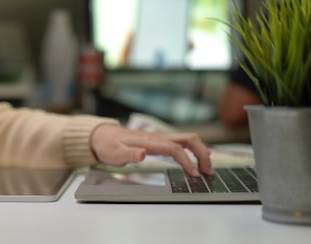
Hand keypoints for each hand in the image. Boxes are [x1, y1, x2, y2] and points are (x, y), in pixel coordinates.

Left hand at [90, 124, 212, 176]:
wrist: (102, 136)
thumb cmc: (108, 145)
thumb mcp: (115, 153)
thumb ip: (130, 154)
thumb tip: (143, 154)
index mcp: (150, 141)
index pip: (175, 149)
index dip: (187, 161)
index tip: (194, 174)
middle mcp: (158, 137)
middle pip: (189, 139)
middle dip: (202, 154)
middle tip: (208, 171)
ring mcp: (160, 138)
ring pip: (188, 140)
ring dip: (200, 152)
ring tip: (206, 169)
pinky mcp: (159, 142)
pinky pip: (181, 143)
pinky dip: (193, 151)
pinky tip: (197, 160)